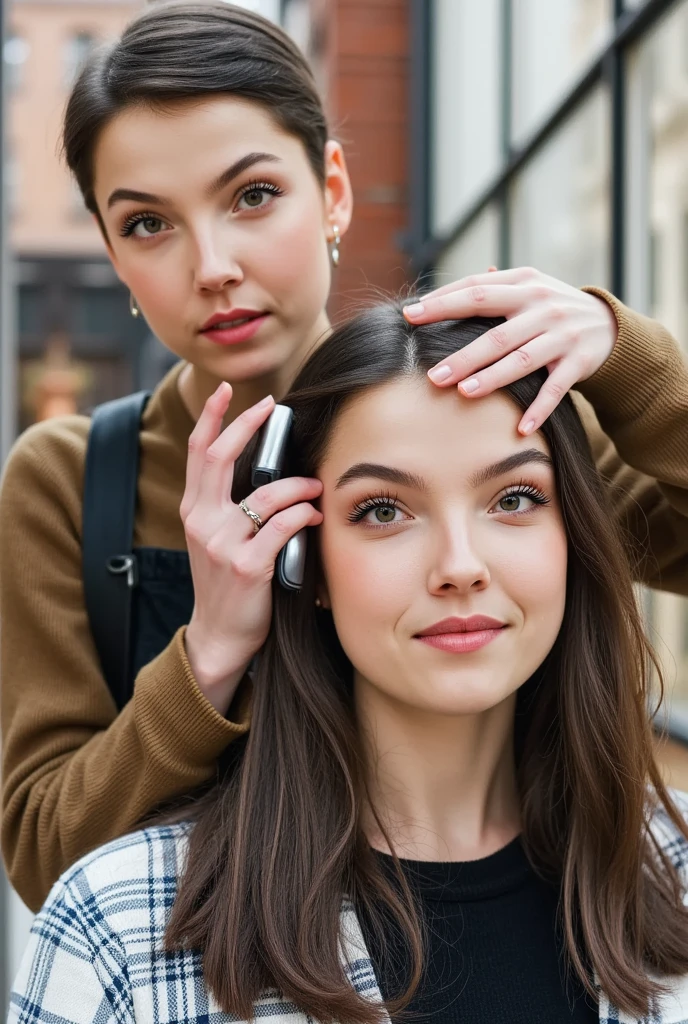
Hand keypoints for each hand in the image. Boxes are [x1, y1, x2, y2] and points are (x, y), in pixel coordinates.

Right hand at [181, 383, 322, 714]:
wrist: (219, 635)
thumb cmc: (227, 584)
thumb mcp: (217, 540)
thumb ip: (230, 506)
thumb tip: (269, 470)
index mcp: (195, 511)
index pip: (199, 453)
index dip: (212, 417)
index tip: (226, 390)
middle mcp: (203, 522)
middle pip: (221, 457)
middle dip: (247, 425)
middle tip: (270, 406)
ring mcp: (223, 544)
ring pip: (267, 494)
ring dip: (299, 485)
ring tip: (315, 487)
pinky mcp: (248, 566)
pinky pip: (284, 526)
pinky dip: (304, 515)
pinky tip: (315, 517)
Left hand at [403, 266, 617, 433]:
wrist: (609, 324)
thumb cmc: (551, 307)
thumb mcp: (527, 288)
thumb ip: (489, 287)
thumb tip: (439, 293)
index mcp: (523, 284)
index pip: (477, 291)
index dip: (443, 302)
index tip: (410, 315)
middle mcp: (542, 307)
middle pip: (495, 333)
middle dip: (463, 355)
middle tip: (433, 374)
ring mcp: (562, 334)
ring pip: (522, 359)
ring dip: (493, 377)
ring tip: (465, 393)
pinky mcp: (578, 361)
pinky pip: (556, 388)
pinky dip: (540, 408)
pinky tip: (521, 428)